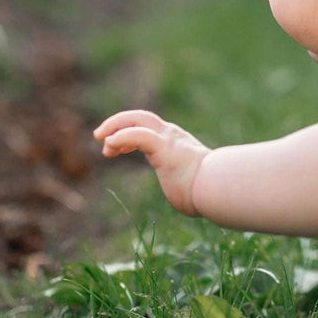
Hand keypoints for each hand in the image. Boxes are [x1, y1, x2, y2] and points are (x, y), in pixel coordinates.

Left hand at [93, 110, 210, 215]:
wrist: (217, 189)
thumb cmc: (206, 191)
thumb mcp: (190, 183)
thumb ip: (185, 185)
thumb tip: (189, 201)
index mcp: (175, 143)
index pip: (148, 127)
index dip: (127, 132)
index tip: (114, 149)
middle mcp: (171, 135)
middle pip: (141, 116)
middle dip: (117, 123)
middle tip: (99, 136)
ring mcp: (168, 139)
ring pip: (137, 119)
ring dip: (115, 126)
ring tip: (101, 139)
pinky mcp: (164, 147)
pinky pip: (138, 135)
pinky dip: (122, 136)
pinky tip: (110, 144)